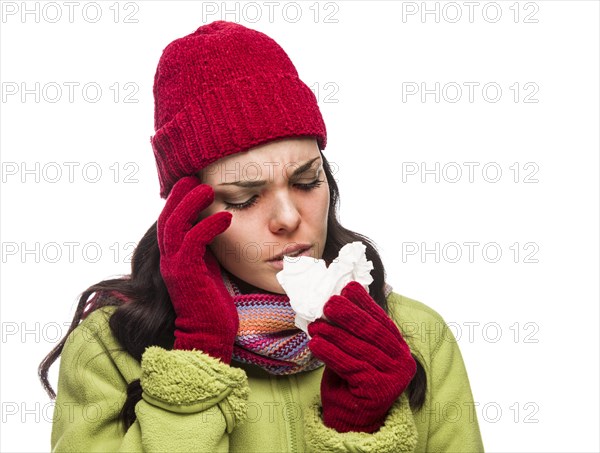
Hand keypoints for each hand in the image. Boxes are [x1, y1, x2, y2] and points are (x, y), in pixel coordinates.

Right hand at [157, 176, 237, 362]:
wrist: (209, 333)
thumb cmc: (211, 302)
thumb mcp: (207, 267)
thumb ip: (204, 248)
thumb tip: (213, 225)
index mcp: (174, 257)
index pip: (170, 222)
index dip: (178, 201)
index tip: (192, 182)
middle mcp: (168, 259)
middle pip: (166, 218)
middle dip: (179, 196)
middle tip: (193, 177)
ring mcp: (174, 266)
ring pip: (174, 226)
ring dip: (190, 204)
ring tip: (207, 188)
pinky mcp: (186, 274)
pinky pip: (194, 241)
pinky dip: (209, 226)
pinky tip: (226, 217)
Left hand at [307, 281, 416, 432]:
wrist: (351, 421)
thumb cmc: (351, 381)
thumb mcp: (353, 351)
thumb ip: (350, 331)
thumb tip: (334, 300)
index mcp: (399, 348)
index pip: (381, 320)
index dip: (364, 303)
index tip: (348, 287)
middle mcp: (402, 361)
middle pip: (372, 332)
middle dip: (349, 314)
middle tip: (328, 303)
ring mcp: (392, 377)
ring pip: (359, 348)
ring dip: (334, 333)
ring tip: (315, 325)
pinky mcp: (378, 390)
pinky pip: (349, 366)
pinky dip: (330, 353)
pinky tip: (315, 344)